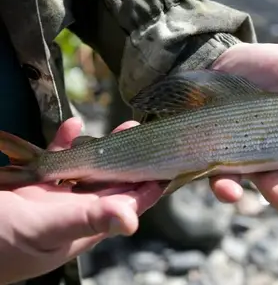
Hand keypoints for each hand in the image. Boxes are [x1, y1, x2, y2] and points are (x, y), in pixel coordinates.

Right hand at [0, 118, 162, 283]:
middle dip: (130, 160)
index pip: (126, 205)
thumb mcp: (45, 230)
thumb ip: (88, 220)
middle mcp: (73, 212)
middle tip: (144, 135)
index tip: (167, 164)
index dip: (148, 187)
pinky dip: (63, 142)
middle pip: (111, 183)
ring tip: (123, 127)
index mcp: (84, 227)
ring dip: (103, 148)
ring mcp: (53, 197)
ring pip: (87, 169)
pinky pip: (54, 159)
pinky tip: (72, 124)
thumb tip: (132, 220)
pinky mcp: (32, 184)